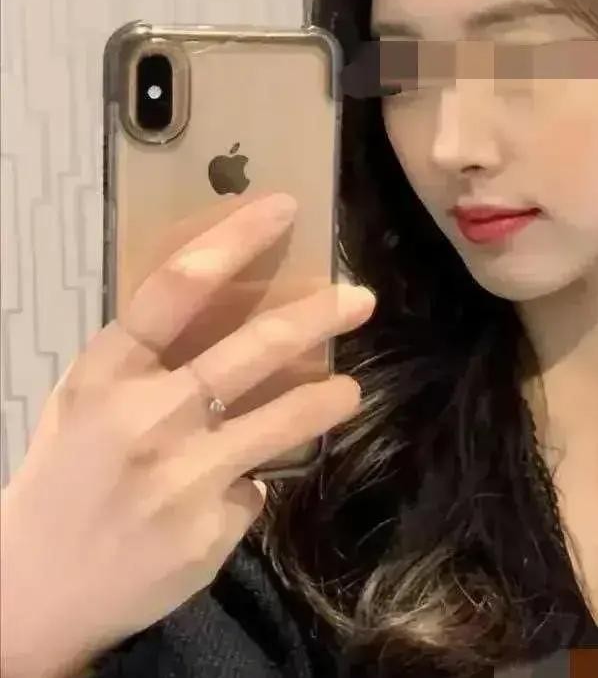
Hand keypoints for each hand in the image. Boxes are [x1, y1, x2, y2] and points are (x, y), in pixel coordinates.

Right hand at [0, 193, 373, 677]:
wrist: (30, 595)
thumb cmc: (67, 478)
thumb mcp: (91, 403)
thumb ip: (153, 362)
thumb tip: (242, 322)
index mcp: (107, 372)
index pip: (177, 287)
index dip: (235, 240)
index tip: (282, 208)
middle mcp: (146, 415)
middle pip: (254, 347)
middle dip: (318, 316)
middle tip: (360, 298)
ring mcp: (182, 475)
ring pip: (284, 418)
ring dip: (327, 399)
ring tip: (347, 391)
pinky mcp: (210, 528)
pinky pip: (256, 489)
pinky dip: (254, 481)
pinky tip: (233, 492)